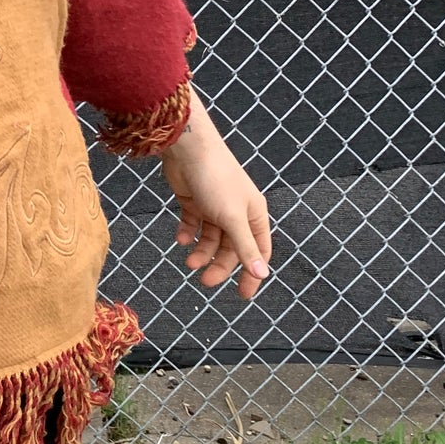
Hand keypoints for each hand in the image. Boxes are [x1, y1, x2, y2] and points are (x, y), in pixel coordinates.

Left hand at [158, 89, 271, 300]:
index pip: (258, 251)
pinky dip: (188, 234)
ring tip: (189, 262)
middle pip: (231, 248)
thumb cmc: (217, 179)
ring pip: (211, 239)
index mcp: (254, 215)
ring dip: (201, 252)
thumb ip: (246, 248)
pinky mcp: (194, 200)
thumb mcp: (233, 218)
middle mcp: (236, 212)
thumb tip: (263, 274)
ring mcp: (215, 206)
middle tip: (204, 281)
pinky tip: (181, 239)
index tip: (242, 295)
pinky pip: (193, 224)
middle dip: (219, 265)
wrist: (188, 148)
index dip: (251, 273)